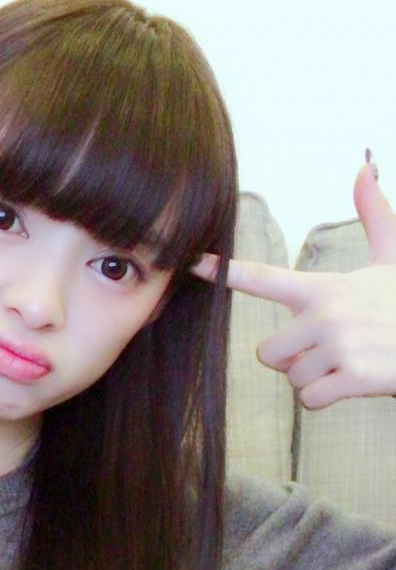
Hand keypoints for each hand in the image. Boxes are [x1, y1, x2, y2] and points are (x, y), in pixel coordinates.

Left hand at [190, 161, 395, 409]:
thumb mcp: (393, 259)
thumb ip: (374, 218)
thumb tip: (363, 169)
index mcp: (325, 288)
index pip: (264, 278)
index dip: (225, 272)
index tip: (193, 262)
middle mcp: (326, 315)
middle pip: (267, 353)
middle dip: (292, 359)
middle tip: (328, 349)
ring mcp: (339, 347)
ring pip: (292, 379)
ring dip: (314, 379)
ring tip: (348, 362)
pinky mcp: (354, 378)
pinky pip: (310, 401)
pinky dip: (326, 400)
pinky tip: (353, 382)